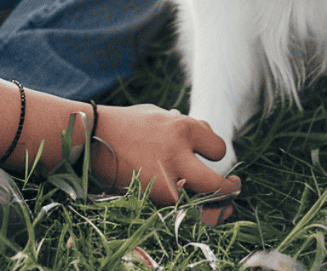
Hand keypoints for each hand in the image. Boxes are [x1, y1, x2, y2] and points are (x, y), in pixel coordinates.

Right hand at [89, 103, 240, 212]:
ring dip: (211, 209)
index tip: (209, 155)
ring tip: (221, 209)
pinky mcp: (147, 198)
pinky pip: (176, 210)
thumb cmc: (129, 124)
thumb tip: (205, 134)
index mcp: (182, 128)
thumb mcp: (160, 115)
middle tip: (234, 189)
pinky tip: (190, 208)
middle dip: (229, 191)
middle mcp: (176, 154)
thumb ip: (184, 125)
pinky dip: (186, 211)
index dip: (215, 153)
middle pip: (216, 185)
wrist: (93, 137)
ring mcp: (161, 180)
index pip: (218, 149)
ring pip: (197, 206)